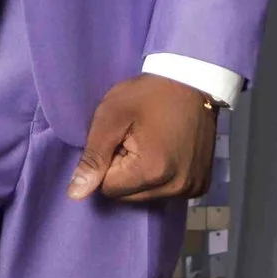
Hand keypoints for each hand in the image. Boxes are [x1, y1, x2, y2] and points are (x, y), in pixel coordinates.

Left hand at [68, 74, 217, 203]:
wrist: (192, 81)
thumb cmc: (148, 95)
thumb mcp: (111, 116)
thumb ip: (93, 157)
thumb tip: (76, 194)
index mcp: (152, 172)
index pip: (109, 189)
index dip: (108, 163)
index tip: (121, 139)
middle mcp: (176, 188)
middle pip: (129, 196)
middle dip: (124, 172)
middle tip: (136, 140)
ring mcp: (192, 188)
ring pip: (146, 196)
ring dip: (142, 176)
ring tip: (152, 144)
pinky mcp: (201, 185)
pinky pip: (167, 192)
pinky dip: (161, 177)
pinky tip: (167, 152)